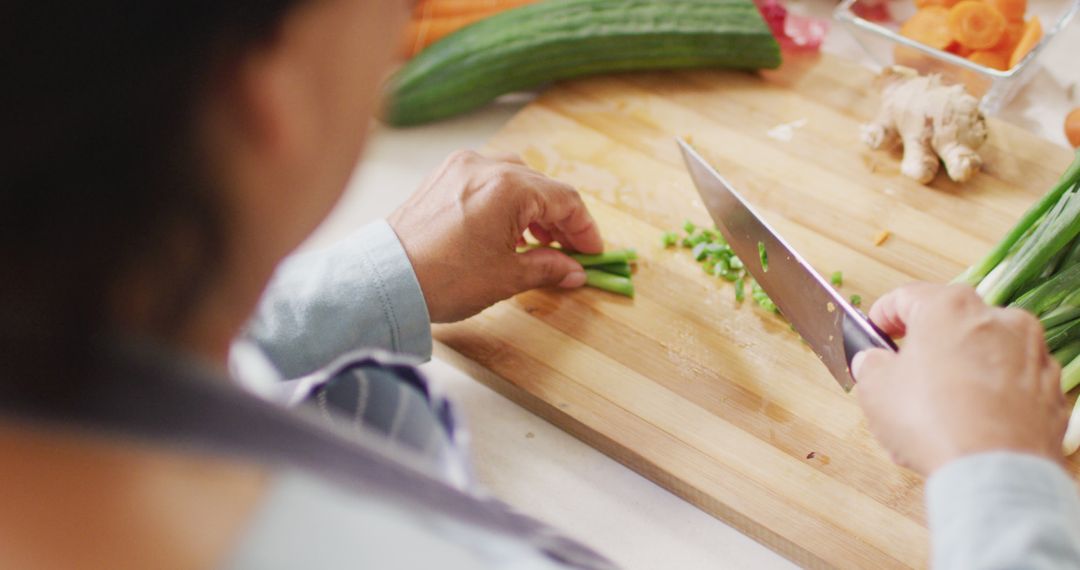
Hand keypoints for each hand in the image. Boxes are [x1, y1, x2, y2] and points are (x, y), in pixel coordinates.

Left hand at [388, 150, 602, 322]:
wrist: (385, 281)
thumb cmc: (444, 279)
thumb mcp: (505, 278)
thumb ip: (547, 268)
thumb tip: (573, 271)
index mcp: (508, 188)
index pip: (564, 200)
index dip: (584, 228)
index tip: (592, 252)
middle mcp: (485, 166)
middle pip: (541, 186)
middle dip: (560, 220)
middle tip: (569, 251)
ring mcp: (460, 167)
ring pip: (514, 177)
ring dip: (533, 207)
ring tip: (537, 242)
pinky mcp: (441, 176)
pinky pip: (486, 179)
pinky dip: (504, 200)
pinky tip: (505, 229)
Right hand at [852, 283, 1066, 476]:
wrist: (995, 473)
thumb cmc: (931, 421)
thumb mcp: (874, 389)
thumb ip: (871, 364)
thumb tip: (874, 362)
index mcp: (950, 307)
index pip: (906, 296)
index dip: (881, 315)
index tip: (873, 333)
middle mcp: (999, 318)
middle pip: (951, 323)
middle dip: (925, 347)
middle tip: (903, 376)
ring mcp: (1033, 353)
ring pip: (985, 353)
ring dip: (960, 371)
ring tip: (937, 410)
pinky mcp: (1052, 389)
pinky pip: (1011, 384)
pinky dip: (992, 396)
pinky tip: (971, 424)